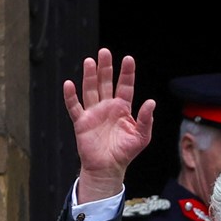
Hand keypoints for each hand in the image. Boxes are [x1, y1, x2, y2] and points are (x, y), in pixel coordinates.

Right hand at [64, 48, 154, 200]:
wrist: (108, 168)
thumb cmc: (125, 153)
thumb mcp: (141, 137)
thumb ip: (146, 119)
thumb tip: (151, 102)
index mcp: (122, 108)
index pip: (125, 86)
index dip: (126, 73)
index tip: (128, 59)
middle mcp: (107, 107)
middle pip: (106, 83)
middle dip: (106, 68)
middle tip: (104, 52)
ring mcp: (93, 113)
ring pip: (90, 90)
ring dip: (90, 76)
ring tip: (90, 61)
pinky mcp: (81, 122)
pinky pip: (74, 107)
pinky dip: (71, 96)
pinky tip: (69, 85)